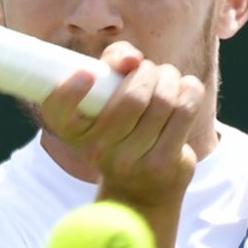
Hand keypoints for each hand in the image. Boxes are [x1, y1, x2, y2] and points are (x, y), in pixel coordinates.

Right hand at [39, 41, 202, 205]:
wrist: (139, 187)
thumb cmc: (119, 124)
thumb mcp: (105, 94)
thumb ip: (113, 62)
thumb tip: (132, 60)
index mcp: (71, 131)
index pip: (58, 111)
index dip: (70, 91)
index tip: (87, 73)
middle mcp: (95, 149)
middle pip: (132, 97)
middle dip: (149, 71)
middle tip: (149, 69)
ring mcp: (129, 160)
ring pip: (163, 101)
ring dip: (171, 78)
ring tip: (169, 77)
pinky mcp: (163, 163)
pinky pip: (184, 113)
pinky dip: (190, 90)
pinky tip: (186, 88)